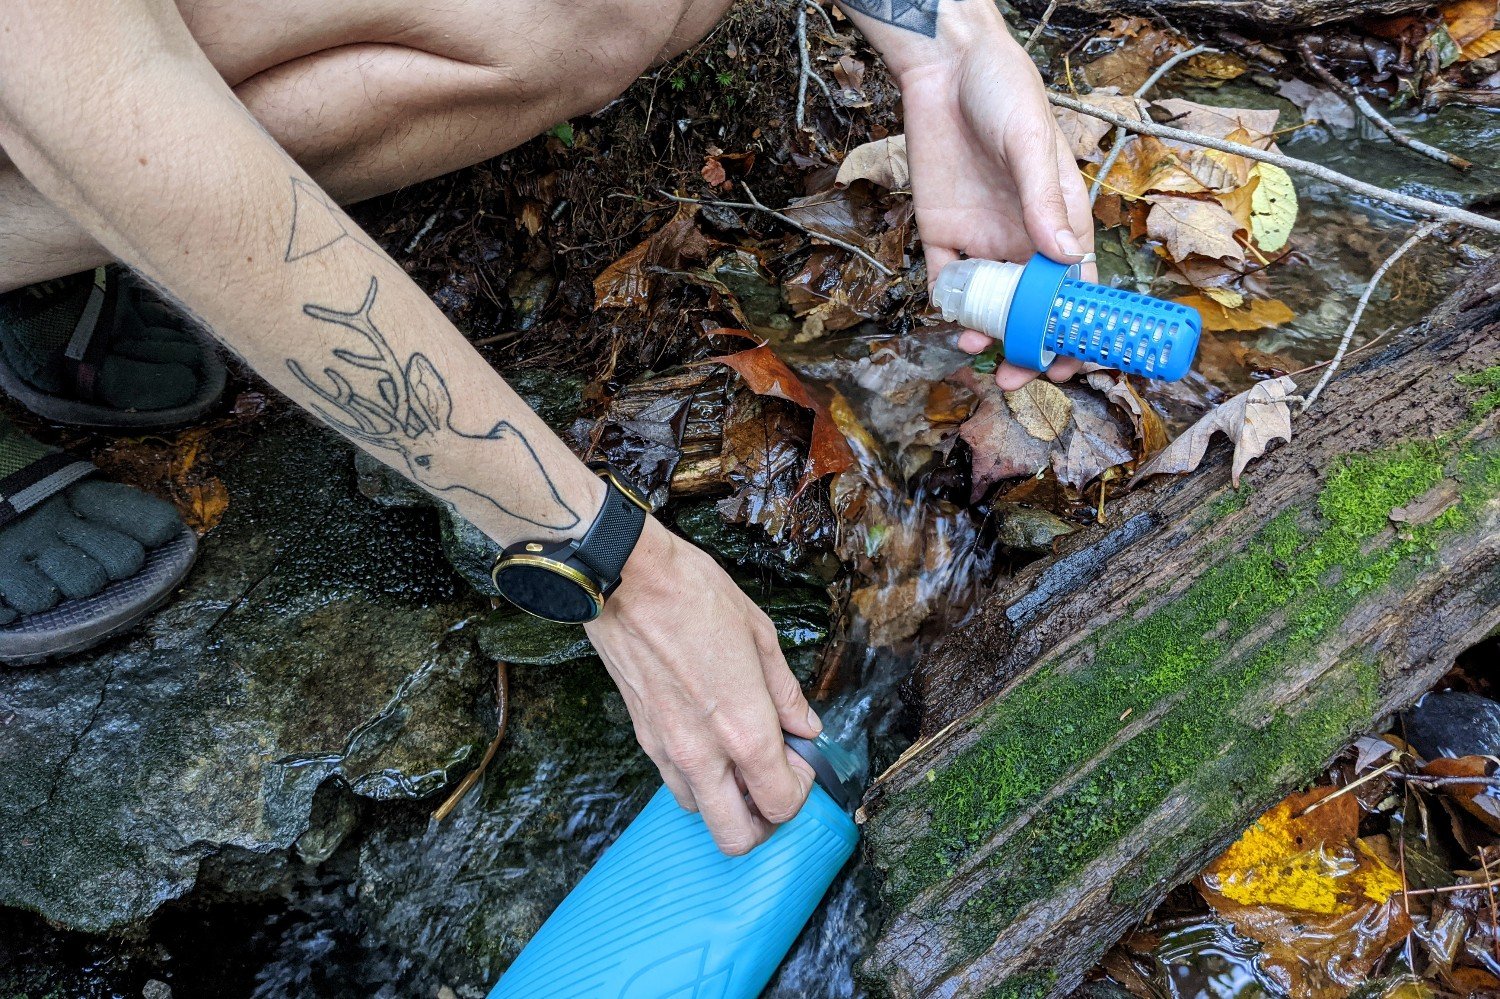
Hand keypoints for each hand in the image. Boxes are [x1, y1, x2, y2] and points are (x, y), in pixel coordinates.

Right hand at [585, 518, 821, 854]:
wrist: (626, 579)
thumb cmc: (695, 596)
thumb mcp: (760, 635)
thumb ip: (786, 692)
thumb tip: (805, 725)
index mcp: (744, 730)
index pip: (782, 803)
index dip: (802, 790)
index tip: (803, 760)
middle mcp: (704, 753)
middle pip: (736, 837)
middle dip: (763, 822)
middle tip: (774, 784)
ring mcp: (667, 750)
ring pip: (702, 812)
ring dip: (727, 800)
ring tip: (740, 759)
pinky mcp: (642, 737)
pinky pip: (674, 781)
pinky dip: (697, 777)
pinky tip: (708, 739)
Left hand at [897, 25, 1097, 389]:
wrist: (945, 67)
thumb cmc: (1005, 93)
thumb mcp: (1031, 142)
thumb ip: (1043, 200)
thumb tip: (1064, 257)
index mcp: (1059, 220)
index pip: (1074, 287)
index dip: (1074, 329)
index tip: (1069, 364)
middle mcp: (1023, 237)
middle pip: (1030, 308)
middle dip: (1026, 348)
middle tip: (1016, 381)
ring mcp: (983, 236)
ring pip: (989, 303)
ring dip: (985, 333)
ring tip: (975, 353)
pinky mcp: (942, 230)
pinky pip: (946, 278)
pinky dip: (948, 303)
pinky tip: (949, 316)